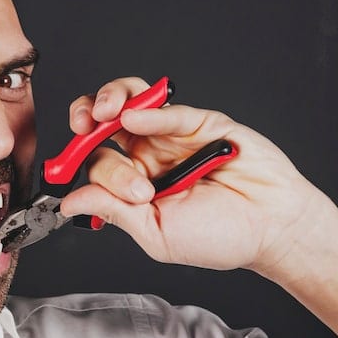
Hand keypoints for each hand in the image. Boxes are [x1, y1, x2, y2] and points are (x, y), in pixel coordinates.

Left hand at [60, 77, 333, 277]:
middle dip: (86, 125)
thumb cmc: (221, 236)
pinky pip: (169, 111)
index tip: (64, 170)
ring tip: (102, 113)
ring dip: (110, 101)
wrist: (273, 227)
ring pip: (130, 105)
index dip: (79, 166)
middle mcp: (147, 156)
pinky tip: (134, 116)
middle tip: (81, 128)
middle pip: (104, 128)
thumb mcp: (156, 232)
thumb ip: (114, 211)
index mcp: (132, 185)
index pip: (96, 165)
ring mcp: (171, 136)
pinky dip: (150, 110)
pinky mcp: (200, 122)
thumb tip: (69, 203)